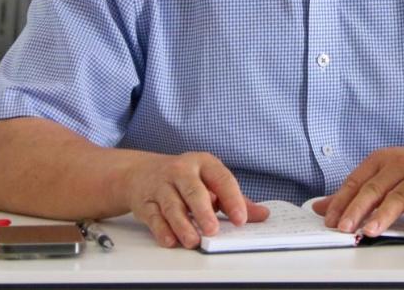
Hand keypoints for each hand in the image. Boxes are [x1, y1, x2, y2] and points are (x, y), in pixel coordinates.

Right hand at [124, 151, 268, 248]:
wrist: (141, 172)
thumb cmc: (184, 178)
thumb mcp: (210, 181)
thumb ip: (235, 199)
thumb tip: (262, 215)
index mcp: (204, 163)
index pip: (221, 179)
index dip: (232, 199)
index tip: (241, 218)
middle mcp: (182, 171)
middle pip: (193, 190)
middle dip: (203, 211)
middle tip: (213, 230)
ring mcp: (162, 186)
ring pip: (172, 205)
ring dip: (183, 224)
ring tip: (193, 240)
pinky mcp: (145, 202)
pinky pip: (154, 217)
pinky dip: (162, 230)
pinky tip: (171, 240)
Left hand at [311, 140, 403, 239]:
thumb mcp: (382, 174)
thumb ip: (354, 191)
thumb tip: (321, 208)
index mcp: (380, 161)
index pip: (356, 181)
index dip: (341, 201)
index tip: (329, 219)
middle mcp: (398, 166)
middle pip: (374, 189)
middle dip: (357, 209)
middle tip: (345, 227)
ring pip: (399, 197)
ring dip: (384, 215)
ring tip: (371, 231)